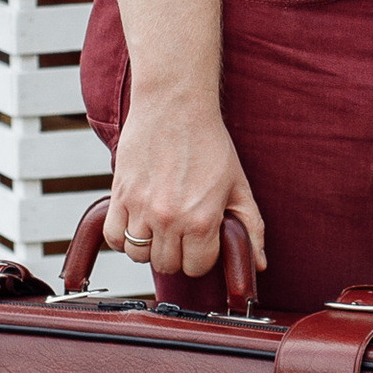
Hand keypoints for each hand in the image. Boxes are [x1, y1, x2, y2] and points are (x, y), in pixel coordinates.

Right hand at [102, 90, 266, 288]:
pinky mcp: (120, 195)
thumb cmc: (210, 143)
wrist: (175, 105)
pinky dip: (123, 238)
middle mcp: (169, 218)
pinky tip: (138, 224)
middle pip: (167, 265)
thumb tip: (258, 265)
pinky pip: (114, 237)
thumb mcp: (238, 185)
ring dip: (150, 247)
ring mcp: (141, 208)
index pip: (196, 267)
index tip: (203, 241)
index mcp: (201, 219)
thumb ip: (251, 227)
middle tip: (183, 233)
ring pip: (138, 255)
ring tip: (160, 228)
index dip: (202, 257)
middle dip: (177, 254)